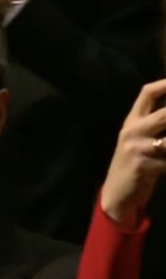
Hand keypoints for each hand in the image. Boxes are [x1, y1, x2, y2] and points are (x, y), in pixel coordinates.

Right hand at [100, 79, 165, 227]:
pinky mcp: (143, 166)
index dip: (165, 84)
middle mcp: (131, 131)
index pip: (147, 93)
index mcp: (132, 121)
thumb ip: (155, 123)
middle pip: (164, 114)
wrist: (117, 194)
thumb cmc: (134, 164)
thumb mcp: (139, 140)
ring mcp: (136, 148)